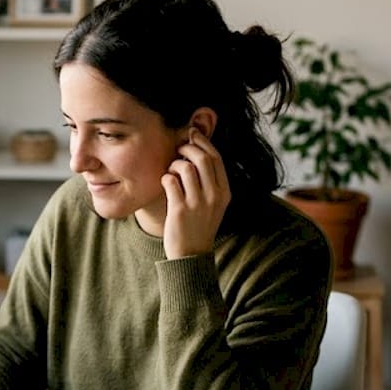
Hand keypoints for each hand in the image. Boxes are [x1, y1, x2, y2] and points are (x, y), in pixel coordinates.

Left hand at [161, 129, 230, 258]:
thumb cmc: (199, 225)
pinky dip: (165, 177)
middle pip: (202, 158)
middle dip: (187, 148)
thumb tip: (198, 149)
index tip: (192, 134)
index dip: (203, 141)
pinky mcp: (179, 210)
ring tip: (171, 171)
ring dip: (174, 164)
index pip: (216, 158)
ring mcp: (197, 203)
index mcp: (224, 192)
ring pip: (185, 167)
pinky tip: (166, 182)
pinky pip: (170, 181)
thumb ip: (210, 180)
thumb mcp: (213, 203)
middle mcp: (214, 196)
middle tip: (178, 150)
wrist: (191, 255)